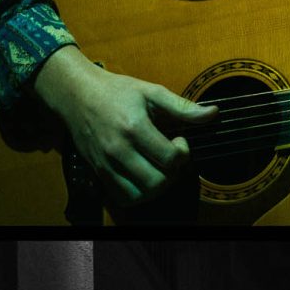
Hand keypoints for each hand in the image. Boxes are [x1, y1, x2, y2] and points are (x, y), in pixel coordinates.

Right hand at [34, 45, 217, 203]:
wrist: (76, 95)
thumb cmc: (116, 91)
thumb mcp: (151, 91)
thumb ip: (182, 106)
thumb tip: (214, 113)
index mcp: (134, 128)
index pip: (171, 158)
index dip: (183, 151)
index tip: (178, 138)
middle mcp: (119, 150)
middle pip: (158, 181)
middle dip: (173, 172)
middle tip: (170, 156)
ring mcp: (107, 164)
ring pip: (141, 194)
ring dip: (158, 186)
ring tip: (158, 167)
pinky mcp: (99, 172)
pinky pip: (123, 197)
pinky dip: (139, 194)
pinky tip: (143, 176)